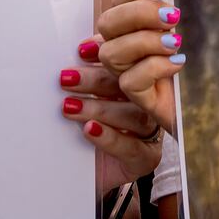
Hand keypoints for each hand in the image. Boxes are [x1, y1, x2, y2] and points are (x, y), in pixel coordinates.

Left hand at [60, 61, 162, 196]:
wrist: (85, 172)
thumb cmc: (90, 125)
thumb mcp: (89, 95)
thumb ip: (93, 72)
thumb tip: (83, 47)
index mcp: (142, 83)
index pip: (131, 64)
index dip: (108, 57)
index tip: (81, 52)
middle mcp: (151, 105)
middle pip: (132, 87)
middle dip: (96, 80)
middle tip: (66, 78)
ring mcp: (152, 132)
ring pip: (134, 116)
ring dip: (98, 108)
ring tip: (69, 106)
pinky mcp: (147, 158)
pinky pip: (132, 148)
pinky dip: (109, 137)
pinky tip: (89, 129)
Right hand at [92, 0, 183, 133]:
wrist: (210, 100)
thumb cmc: (196, 60)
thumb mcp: (186, 27)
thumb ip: (172, 6)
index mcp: (130, 24)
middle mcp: (121, 46)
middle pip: (108, 21)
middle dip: (140, 13)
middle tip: (172, 16)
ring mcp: (125, 72)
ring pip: (112, 52)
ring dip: (146, 42)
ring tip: (176, 43)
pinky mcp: (137, 97)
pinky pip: (130, 81)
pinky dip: (154, 68)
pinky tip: (177, 64)